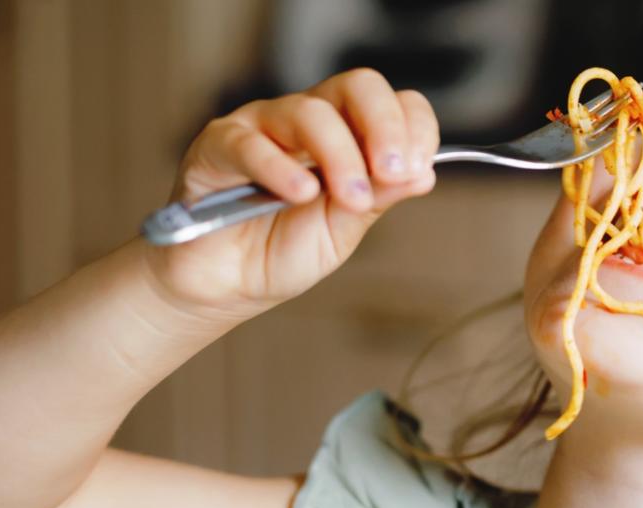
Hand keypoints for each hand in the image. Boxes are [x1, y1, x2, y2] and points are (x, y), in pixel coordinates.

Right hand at [144, 68, 438, 319]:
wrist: (226, 285)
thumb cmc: (282, 250)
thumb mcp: (344, 229)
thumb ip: (379, 198)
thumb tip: (423, 172)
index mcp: (346, 135)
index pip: (391, 102)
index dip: (412, 126)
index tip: (418, 167)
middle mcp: (306, 120)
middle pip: (356, 87)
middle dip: (384, 125)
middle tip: (392, 172)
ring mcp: (262, 126)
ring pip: (309, 112)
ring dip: (341, 156)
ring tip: (351, 200)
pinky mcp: (218, 145)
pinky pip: (251, 144)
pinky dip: (281, 169)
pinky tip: (300, 195)